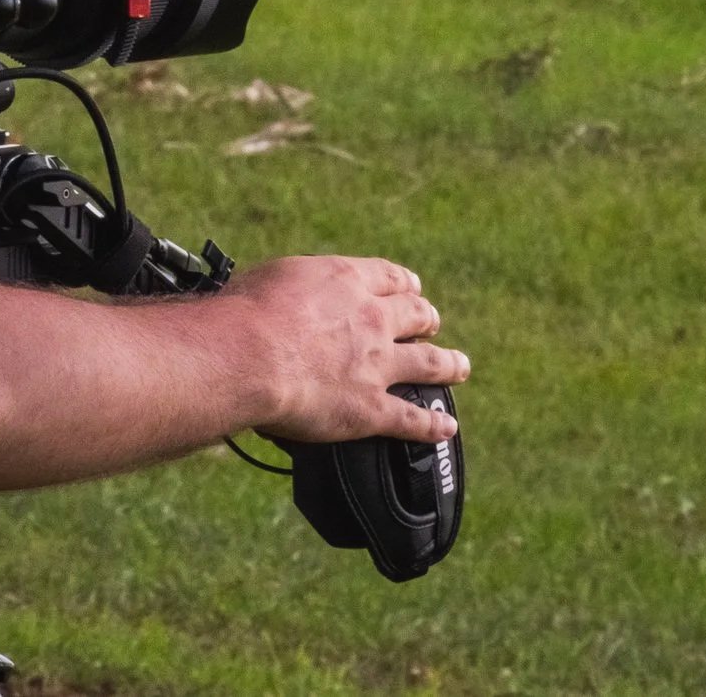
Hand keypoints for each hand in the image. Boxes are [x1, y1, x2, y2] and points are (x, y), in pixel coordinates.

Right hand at [232, 255, 469, 445]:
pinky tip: (445, 428)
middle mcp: (370, 318)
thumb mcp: (270, 279)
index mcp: (346, 281)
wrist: (249, 355)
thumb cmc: (245, 313)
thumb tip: (282, 298)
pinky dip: (432, 425)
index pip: (388, 277)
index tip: (410, 287)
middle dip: (426, 317)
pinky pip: (412, 419)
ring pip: (428, 363)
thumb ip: (291, 289)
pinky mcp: (372, 409)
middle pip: (415, 314)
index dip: (403, 283)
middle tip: (431, 322)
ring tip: (460, 366)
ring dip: (448, 364)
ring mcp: (377, 365)